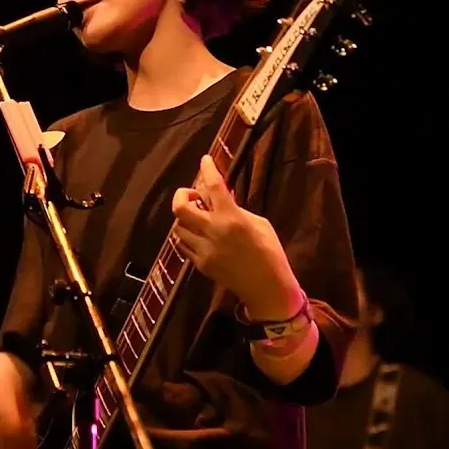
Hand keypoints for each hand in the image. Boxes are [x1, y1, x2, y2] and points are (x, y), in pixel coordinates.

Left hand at [171, 155, 296, 315]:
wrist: (266, 287)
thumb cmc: (270, 252)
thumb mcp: (260, 224)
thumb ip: (238, 210)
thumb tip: (222, 199)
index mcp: (232, 218)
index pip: (214, 187)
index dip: (207, 169)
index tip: (205, 160)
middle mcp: (213, 231)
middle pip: (180, 208)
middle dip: (182, 196)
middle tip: (194, 196)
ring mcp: (203, 250)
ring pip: (178, 227)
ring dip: (185, 218)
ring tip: (198, 217)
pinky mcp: (200, 265)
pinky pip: (183, 245)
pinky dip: (187, 236)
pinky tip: (198, 235)